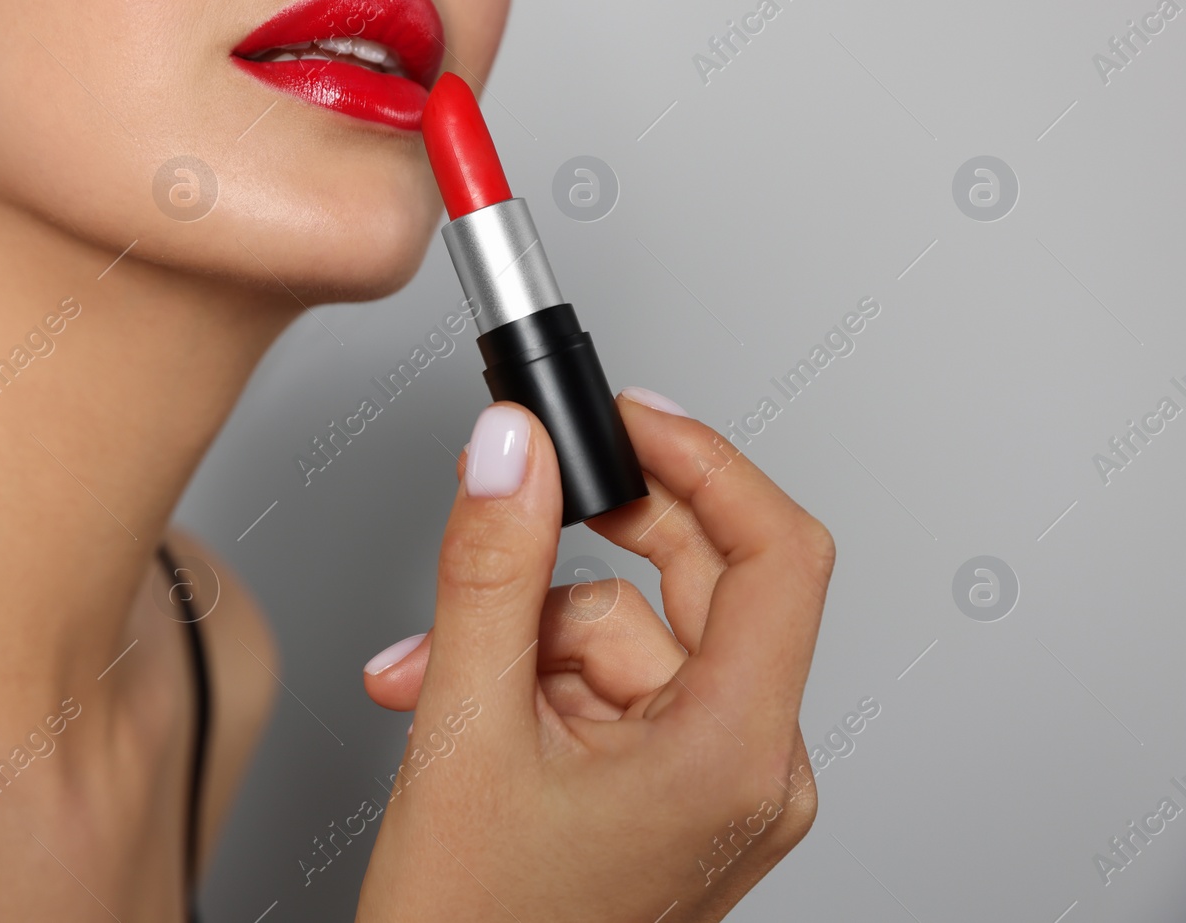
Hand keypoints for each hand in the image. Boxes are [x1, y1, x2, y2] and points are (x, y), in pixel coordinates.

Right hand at [355, 391, 834, 921]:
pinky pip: (616, 688)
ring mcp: (715, 788)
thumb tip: (512, 451)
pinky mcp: (675, 795)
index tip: (633, 417)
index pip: (776, 554)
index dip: (705, 463)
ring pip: (633, 637)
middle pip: (699, 587)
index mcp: (734, 755)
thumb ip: (491, 569)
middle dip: (580, 552)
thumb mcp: (467, 727)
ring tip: (438, 677)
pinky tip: (466, 705)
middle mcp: (750, 772)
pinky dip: (537, 679)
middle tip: (514, 511)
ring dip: (527, 634)